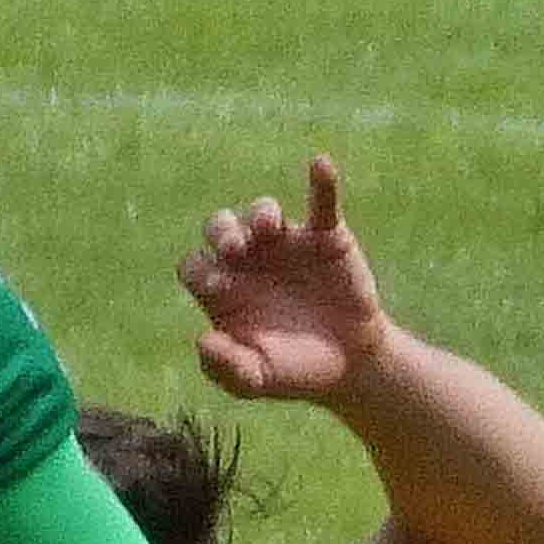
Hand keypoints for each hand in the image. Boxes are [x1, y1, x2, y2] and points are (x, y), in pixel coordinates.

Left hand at [179, 156, 391, 403]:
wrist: (349, 367)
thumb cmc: (293, 371)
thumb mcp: (255, 379)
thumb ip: (224, 366)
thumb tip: (201, 340)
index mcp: (223, 289)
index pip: (194, 266)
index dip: (201, 271)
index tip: (219, 287)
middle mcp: (248, 260)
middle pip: (219, 227)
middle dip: (221, 232)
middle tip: (235, 249)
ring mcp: (285, 244)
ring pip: (262, 211)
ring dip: (260, 213)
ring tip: (267, 228)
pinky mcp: (325, 237)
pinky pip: (322, 202)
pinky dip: (322, 181)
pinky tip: (320, 164)